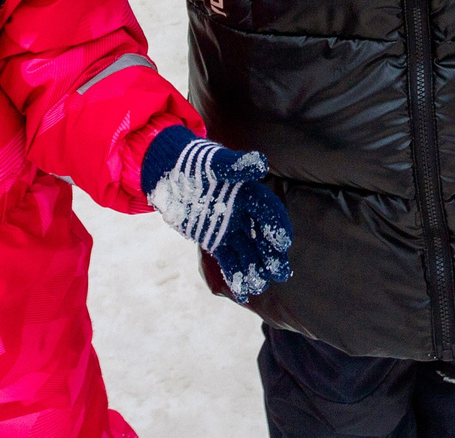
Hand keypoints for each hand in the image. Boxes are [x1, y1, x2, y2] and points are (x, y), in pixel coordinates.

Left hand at [141, 125, 294, 302]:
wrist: (171, 173)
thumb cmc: (195, 162)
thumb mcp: (214, 162)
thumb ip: (235, 165)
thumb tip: (259, 162)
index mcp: (248, 192)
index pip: (268, 210)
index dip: (277, 225)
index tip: (283, 243)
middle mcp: (244, 213)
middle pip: (262, 237)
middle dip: (272, 255)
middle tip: (281, 274)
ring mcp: (231, 229)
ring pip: (248, 253)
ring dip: (256, 270)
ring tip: (261, 286)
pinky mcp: (216, 241)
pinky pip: (229, 261)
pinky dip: (236, 276)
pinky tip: (244, 293)